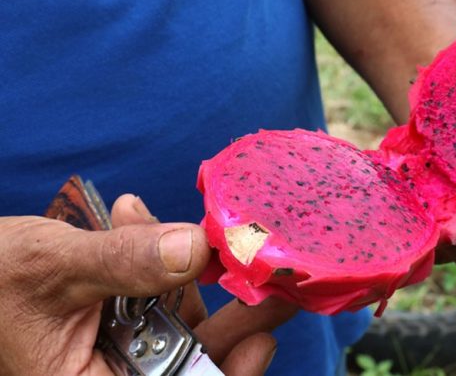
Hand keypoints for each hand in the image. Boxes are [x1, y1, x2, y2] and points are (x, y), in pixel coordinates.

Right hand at [0, 194, 295, 375]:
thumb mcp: (54, 268)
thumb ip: (124, 262)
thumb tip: (193, 249)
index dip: (225, 375)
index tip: (262, 340)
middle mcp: (110, 375)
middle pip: (192, 361)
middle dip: (232, 319)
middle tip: (275, 282)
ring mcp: (120, 349)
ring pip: (183, 326)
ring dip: (199, 278)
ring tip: (217, 241)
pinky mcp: (124, 322)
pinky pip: (160, 298)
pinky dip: (162, 263)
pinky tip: (143, 222)